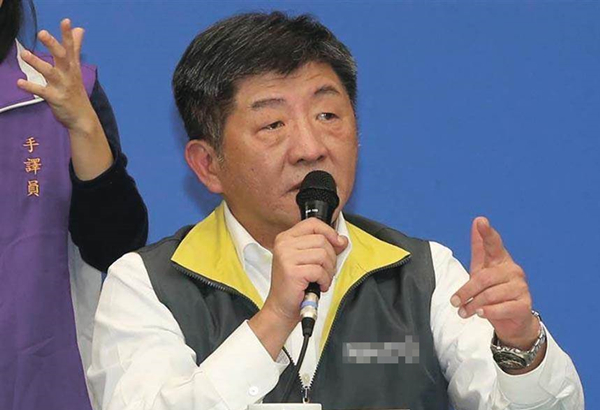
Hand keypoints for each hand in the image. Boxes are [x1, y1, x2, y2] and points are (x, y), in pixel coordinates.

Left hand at [17, 18, 112, 180]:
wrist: (82, 118)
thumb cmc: (76, 91)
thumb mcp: (75, 69)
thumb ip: (75, 48)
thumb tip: (80, 30)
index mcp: (72, 67)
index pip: (70, 48)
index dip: (67, 35)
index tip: (65, 21)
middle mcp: (69, 74)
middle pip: (61, 57)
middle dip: (53, 45)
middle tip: (42, 33)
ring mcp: (63, 87)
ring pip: (50, 73)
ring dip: (37, 63)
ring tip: (25, 54)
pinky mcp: (56, 98)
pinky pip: (42, 91)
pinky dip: (31, 87)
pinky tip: (20, 82)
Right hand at [249, 218, 347, 358]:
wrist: (281, 308)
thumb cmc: (294, 285)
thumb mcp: (306, 260)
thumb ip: (321, 246)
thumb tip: (341, 240)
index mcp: (286, 238)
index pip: (313, 224)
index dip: (329, 232)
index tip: (338, 243)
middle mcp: (284, 245)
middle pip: (321, 240)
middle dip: (331, 257)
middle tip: (326, 271)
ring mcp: (286, 257)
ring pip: (323, 254)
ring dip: (328, 270)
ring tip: (321, 279)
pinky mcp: (292, 271)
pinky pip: (320, 270)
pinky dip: (324, 280)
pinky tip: (318, 285)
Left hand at [451, 217, 539, 349]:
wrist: (513, 320)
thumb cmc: (495, 291)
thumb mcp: (482, 269)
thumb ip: (479, 248)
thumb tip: (477, 221)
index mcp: (501, 260)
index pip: (494, 244)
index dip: (487, 233)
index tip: (480, 221)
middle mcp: (513, 271)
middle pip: (483, 278)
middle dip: (466, 291)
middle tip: (454, 302)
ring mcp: (521, 288)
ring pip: (490, 295)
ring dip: (473, 305)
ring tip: (464, 312)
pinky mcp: (524, 305)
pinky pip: (501, 308)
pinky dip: (488, 312)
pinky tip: (481, 313)